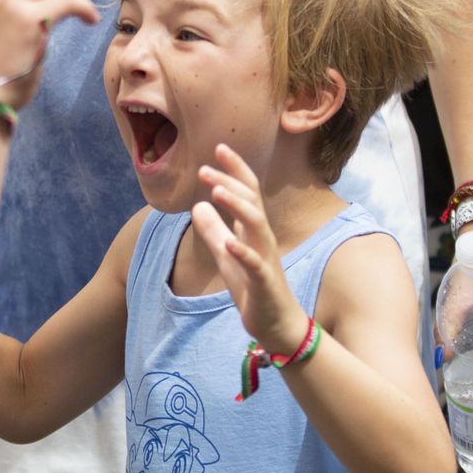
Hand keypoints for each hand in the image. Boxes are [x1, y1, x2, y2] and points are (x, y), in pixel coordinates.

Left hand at [190, 145, 309, 353]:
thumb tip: (197, 207)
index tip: (218, 148)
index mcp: (253, 231)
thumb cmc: (254, 288)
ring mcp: (265, 259)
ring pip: (256, 225)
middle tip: (204, 169)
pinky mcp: (264, 282)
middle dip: (229, 182)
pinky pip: (256, 264)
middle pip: (251, 201)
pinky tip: (229, 243)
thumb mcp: (227, 256)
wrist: (276, 324)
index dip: (234, 169)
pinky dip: (243, 252)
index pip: (247, 191)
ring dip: (237, 206)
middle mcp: (262, 239)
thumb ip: (214, 231)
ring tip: (215, 192)